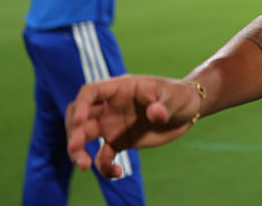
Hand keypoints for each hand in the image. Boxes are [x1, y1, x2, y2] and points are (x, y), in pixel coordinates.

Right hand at [65, 75, 200, 177]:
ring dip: (77, 151)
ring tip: (84, 165)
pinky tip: (118, 173)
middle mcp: (110, 106)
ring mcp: (112, 124)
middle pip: (79, 115)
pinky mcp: (119, 142)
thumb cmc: (180, 96)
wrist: (188, 111)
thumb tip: (155, 114)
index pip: (90, 92)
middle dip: (73, 131)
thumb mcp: (176, 97)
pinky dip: (104, 166)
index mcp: (121, 88)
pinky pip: (103, 156)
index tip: (80, 121)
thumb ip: (164, 105)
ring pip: (84, 136)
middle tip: (76, 147)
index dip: (81, 105)